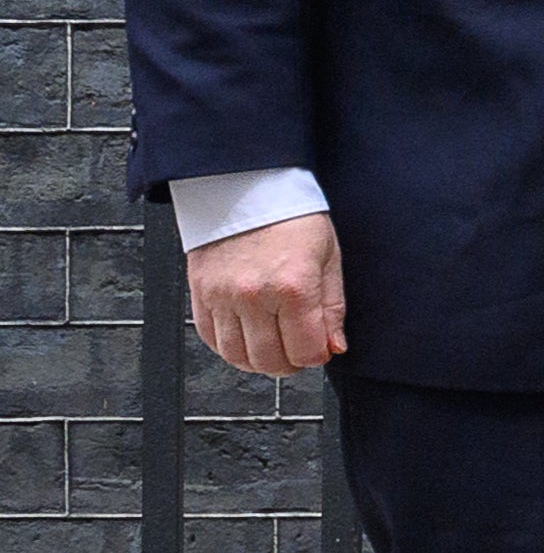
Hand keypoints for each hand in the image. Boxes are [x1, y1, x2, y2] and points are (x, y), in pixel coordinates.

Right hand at [186, 212, 346, 377]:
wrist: (247, 188)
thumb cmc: (292, 216)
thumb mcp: (328, 255)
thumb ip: (332, 306)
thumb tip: (334, 346)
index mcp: (293, 286)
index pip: (306, 350)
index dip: (317, 356)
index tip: (320, 349)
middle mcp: (254, 296)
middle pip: (271, 360)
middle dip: (290, 364)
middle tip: (299, 352)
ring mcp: (223, 298)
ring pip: (238, 357)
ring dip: (259, 361)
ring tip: (275, 348)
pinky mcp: (201, 296)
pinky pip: (211, 340)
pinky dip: (230, 349)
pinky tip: (247, 338)